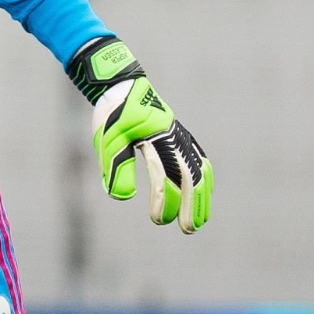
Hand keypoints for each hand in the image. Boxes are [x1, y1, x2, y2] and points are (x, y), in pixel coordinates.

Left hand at [67, 37, 212, 233]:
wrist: (122, 84)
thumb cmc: (112, 113)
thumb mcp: (107, 141)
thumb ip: (116, 169)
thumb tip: (123, 198)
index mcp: (156, 139)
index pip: (165, 177)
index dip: (164, 201)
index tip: (157, 219)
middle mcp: (174, 138)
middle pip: (190, 177)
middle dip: (192, 205)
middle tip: (189, 230)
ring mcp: (180, 136)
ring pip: (200, 169)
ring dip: (203, 196)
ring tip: (201, 219)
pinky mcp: (180, 135)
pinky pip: (200, 158)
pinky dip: (205, 178)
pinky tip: (204, 191)